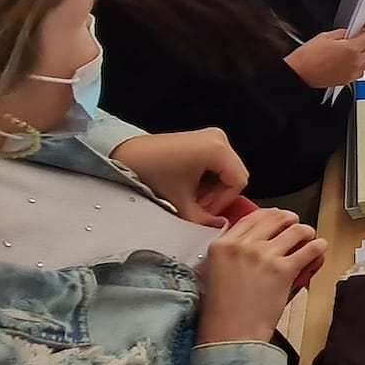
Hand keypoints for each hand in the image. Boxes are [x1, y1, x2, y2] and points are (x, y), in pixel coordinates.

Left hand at [110, 128, 248, 223]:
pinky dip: (207, 178)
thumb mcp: (180, 201)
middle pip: (235, 174)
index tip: (207, 212)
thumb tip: (218, 226)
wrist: (126, 155)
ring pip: (227, 170)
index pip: (238, 181)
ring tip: (192, 198)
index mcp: (217, 149)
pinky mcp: (202, 140)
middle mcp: (218, 139)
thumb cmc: (151, 172)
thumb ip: (203, 219)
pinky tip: (191, 186)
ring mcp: (211, 137)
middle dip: (219, 195)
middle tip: (199, 207)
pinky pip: (217, 163)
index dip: (224, 201)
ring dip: (213, 188)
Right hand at [198, 207, 325, 343]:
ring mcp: (265, 256)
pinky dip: (318, 247)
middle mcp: (244, 245)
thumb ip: (230, 252)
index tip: (277, 216)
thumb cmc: (222, 310)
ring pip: (295, 230)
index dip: (269, 214)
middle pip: (275, 218)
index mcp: (223, 244)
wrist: (231, 333)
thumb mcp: (214, 271)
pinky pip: (308, 249)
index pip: (252, 217)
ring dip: (306, 231)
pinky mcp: (283, 270)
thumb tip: (250, 240)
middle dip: (289, 219)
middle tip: (295, 224)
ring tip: (309, 236)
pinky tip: (320, 248)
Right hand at [285, 24, 364, 88]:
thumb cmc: (307, 58)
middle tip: (364, 35)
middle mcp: (354, 62)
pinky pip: (361, 72)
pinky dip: (360, 65)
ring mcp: (352, 73)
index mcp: (350, 49)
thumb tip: (348, 33)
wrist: (299, 73)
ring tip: (358, 48)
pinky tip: (352, 60)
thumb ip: (341, 33)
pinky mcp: (347, 80)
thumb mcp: (324, 36)